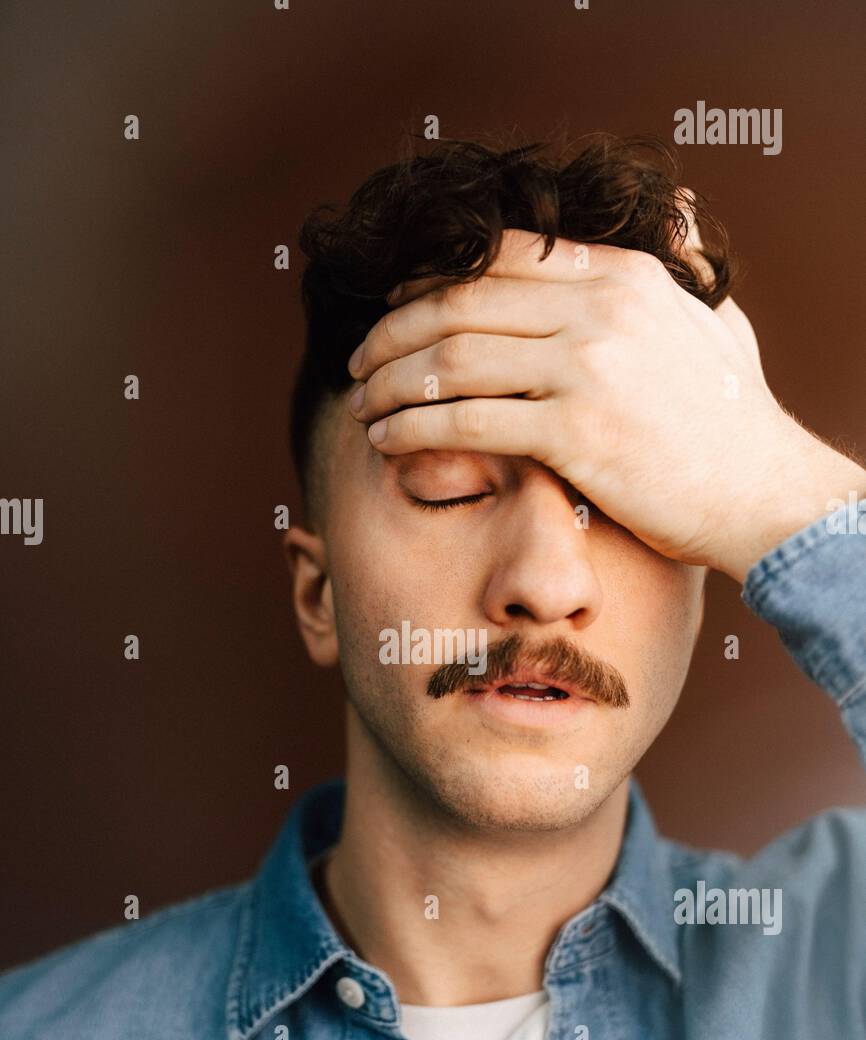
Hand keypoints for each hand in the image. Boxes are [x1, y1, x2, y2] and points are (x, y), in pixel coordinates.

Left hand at [346, 227, 864, 581]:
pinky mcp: (575, 431)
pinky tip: (386, 440)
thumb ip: (683, 266)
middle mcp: (598, 308)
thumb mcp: (717, 318)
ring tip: (363, 405)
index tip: (393, 309)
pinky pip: (466, 421)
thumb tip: (684, 213)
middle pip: (460, 304)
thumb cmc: (735, 418)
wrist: (763, 492)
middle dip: (393, 333)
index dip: (428, 280)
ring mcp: (586, 367)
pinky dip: (413, 428)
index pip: (496, 255)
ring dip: (392, 383)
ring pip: (453, 360)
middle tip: (360, 361)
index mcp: (621, 274)